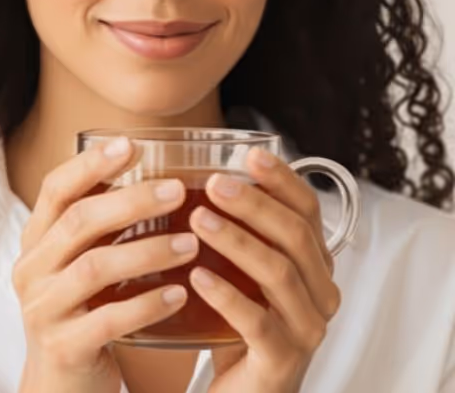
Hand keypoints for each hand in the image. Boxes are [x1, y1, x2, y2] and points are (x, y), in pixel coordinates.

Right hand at [13, 137, 199, 392]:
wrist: (60, 383)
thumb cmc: (81, 307)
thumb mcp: (79, 259)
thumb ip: (101, 222)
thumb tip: (155, 172)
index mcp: (36, 238)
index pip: (55, 188)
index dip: (90, 164)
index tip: (131, 144)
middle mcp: (32, 268)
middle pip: (78, 221)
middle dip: (130, 201)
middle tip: (176, 191)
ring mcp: (43, 309)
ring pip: (94, 268)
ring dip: (146, 251)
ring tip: (190, 243)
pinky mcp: (62, 347)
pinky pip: (107, 320)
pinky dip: (146, 304)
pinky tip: (179, 293)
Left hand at [187, 147, 341, 392]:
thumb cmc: (239, 322)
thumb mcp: (243, 269)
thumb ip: (239, 228)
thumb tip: (200, 172)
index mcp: (313, 264)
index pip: (308, 211)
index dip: (283, 179)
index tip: (250, 154)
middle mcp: (320, 293)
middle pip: (295, 236)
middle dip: (255, 205)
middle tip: (214, 183)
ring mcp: (306, 330)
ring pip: (279, 274)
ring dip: (237, 241)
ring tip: (197, 220)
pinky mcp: (281, 363)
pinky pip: (257, 323)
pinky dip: (226, 294)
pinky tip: (197, 275)